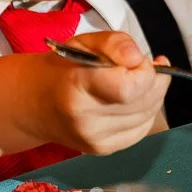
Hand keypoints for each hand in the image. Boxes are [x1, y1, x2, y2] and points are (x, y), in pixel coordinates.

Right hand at [28, 31, 169, 154]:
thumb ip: (114, 43)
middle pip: (145, 102)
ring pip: (148, 116)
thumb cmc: (63, 68)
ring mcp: (95, 139)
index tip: (138, 60)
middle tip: (140, 68)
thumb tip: (136, 58)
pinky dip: (145, 112)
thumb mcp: (85, 42)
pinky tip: (132, 100)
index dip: (145, 71)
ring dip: (151, 96)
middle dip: (154, 81)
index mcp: (77, 88)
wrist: (37, 103)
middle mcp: (86, 120)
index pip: (130, 88)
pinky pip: (142, 130)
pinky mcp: (103, 149)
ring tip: (135, 82)